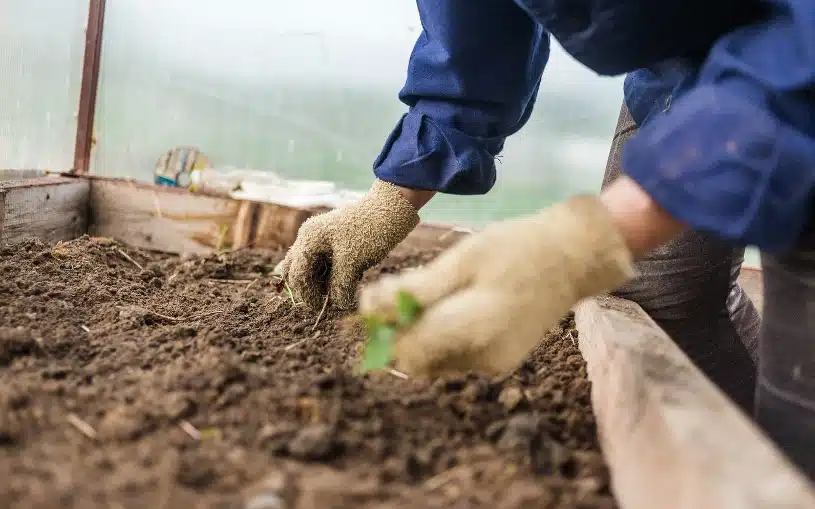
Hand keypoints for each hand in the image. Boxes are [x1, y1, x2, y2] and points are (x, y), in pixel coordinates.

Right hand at [279, 180, 419, 309]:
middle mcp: (310, 238)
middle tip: (325, 304)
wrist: (392, 208)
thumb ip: (339, 286)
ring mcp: (320, 240)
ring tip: (338, 294)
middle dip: (308, 290)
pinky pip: (324, 266)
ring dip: (319, 285)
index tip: (323, 308)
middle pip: (296, 271)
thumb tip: (336, 306)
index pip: (297, 275)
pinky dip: (330, 277)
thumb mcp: (353, 262)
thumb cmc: (371, 232)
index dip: (307, 295)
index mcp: (309, 239)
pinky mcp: (333, 244)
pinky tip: (346, 282)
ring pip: (309, 269)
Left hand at [359, 195, 634, 376]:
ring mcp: (493, 364)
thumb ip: (417, 290)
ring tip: (425, 291)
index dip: (380, 328)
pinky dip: (440, 335)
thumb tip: (369, 310)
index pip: (405, 349)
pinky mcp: (499, 361)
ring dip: (417, 332)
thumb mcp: (463, 259)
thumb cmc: (518, 248)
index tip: (371, 298)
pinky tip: (448, 304)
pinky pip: (454, 356)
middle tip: (394, 292)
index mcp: (473, 332)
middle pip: (416, 360)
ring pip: (433, 360)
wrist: (574, 258)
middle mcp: (482, 359)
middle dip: (396, 330)